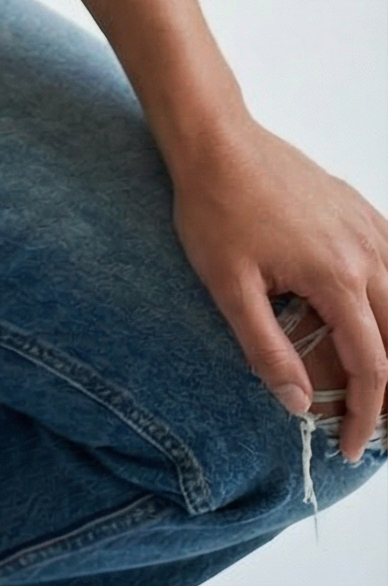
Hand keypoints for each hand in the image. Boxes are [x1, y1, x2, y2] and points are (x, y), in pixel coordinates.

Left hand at [170, 113, 387, 461]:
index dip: (362, 415)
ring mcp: (367, 226)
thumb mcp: (228, 285)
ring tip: (371, 380)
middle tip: (367, 424)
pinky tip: (372, 315)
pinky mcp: (359, 209)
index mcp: (337, 277)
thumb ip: (266, 349)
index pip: (371, 367)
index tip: (345, 447)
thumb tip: (297, 402)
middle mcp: (366, 252)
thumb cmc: (214, 206)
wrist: (214, 139)